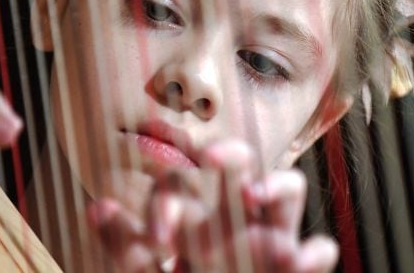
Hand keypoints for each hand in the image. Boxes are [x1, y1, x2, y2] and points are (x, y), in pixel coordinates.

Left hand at [88, 140, 337, 271]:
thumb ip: (122, 245)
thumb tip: (96, 206)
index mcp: (191, 218)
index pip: (180, 185)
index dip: (167, 201)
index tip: (157, 240)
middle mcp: (231, 219)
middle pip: (240, 164)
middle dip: (230, 153)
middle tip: (210, 158)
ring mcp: (267, 239)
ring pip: (289, 188)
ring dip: (277, 184)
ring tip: (254, 195)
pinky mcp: (294, 267)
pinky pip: (317, 250)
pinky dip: (313, 253)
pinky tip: (300, 259)